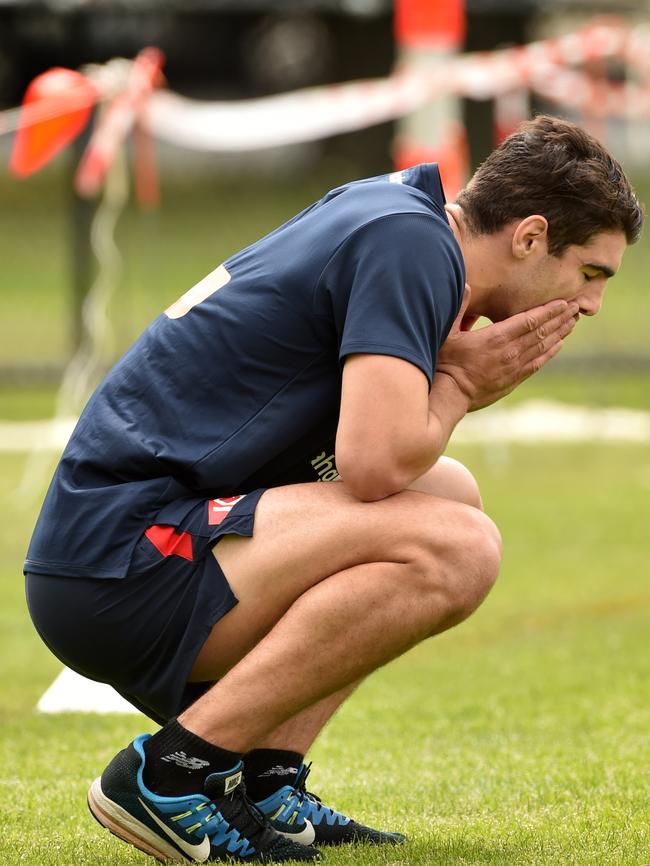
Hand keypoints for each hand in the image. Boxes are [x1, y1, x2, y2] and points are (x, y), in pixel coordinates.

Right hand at [436, 286, 578, 410]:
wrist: (450, 395)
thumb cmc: (445, 363)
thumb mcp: (447, 333)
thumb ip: (459, 309)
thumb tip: (465, 285)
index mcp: (496, 337)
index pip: (529, 320)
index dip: (548, 310)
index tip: (563, 302)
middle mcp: (510, 351)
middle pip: (542, 331)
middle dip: (560, 318)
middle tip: (576, 307)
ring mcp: (514, 367)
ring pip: (543, 346)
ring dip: (560, 333)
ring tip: (573, 322)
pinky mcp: (513, 380)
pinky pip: (537, 363)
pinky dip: (550, 352)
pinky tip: (559, 344)